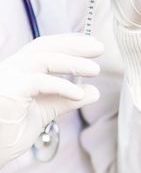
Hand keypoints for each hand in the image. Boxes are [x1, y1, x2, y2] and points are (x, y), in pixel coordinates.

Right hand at [0, 34, 102, 166]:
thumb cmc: (10, 130)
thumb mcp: (45, 110)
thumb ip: (66, 99)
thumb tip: (94, 91)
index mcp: (20, 68)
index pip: (45, 47)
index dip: (69, 42)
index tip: (91, 43)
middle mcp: (12, 67)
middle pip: (45, 46)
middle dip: (74, 45)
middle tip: (99, 47)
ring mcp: (9, 76)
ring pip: (44, 59)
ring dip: (73, 63)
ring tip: (95, 69)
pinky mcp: (10, 91)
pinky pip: (40, 82)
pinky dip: (62, 86)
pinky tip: (80, 94)